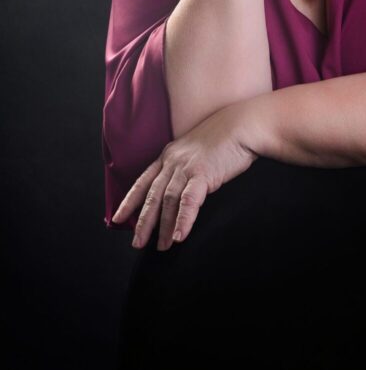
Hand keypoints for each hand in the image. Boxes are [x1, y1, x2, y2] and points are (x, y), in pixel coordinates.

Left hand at [110, 102, 258, 250]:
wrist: (243, 123)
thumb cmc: (226, 137)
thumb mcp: (197, 149)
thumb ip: (186, 165)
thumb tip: (182, 186)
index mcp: (170, 155)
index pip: (143, 180)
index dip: (130, 201)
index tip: (118, 218)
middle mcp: (173, 161)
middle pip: (152, 195)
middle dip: (143, 221)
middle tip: (137, 243)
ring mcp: (186, 167)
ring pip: (167, 201)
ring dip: (163, 226)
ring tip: (161, 246)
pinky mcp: (202, 173)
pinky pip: (188, 201)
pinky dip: (182, 220)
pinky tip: (178, 236)